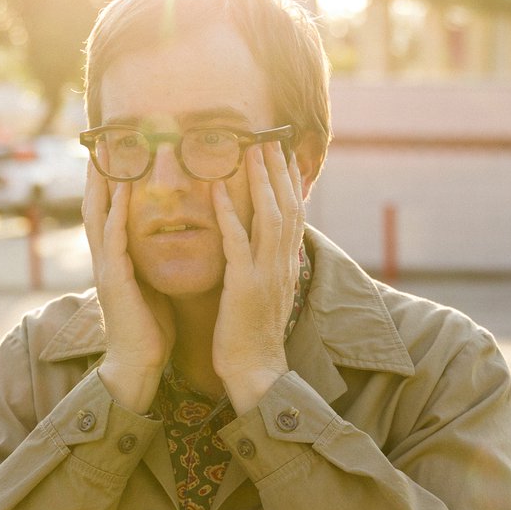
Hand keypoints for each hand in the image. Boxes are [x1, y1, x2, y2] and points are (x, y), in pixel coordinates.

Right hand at [83, 166, 174, 412]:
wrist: (140, 363)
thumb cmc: (149, 327)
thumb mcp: (151, 283)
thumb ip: (151, 260)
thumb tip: (168, 238)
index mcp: (114, 259)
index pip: (107, 211)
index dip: (107, 181)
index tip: (112, 151)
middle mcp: (104, 259)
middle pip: (94, 206)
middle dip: (96, 173)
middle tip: (98, 140)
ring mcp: (105, 269)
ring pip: (97, 216)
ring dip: (100, 184)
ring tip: (103, 153)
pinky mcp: (114, 281)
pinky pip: (113, 240)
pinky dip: (115, 213)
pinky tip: (121, 191)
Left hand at [211, 140, 304, 412]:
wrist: (256, 372)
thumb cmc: (253, 336)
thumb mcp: (266, 295)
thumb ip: (267, 267)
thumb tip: (268, 246)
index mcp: (286, 265)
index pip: (293, 214)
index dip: (288, 182)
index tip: (282, 153)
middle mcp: (282, 264)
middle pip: (286, 206)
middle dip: (277, 170)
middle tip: (269, 136)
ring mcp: (266, 274)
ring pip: (268, 217)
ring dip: (259, 180)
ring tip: (249, 148)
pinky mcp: (244, 287)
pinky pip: (237, 242)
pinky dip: (228, 213)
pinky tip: (217, 189)